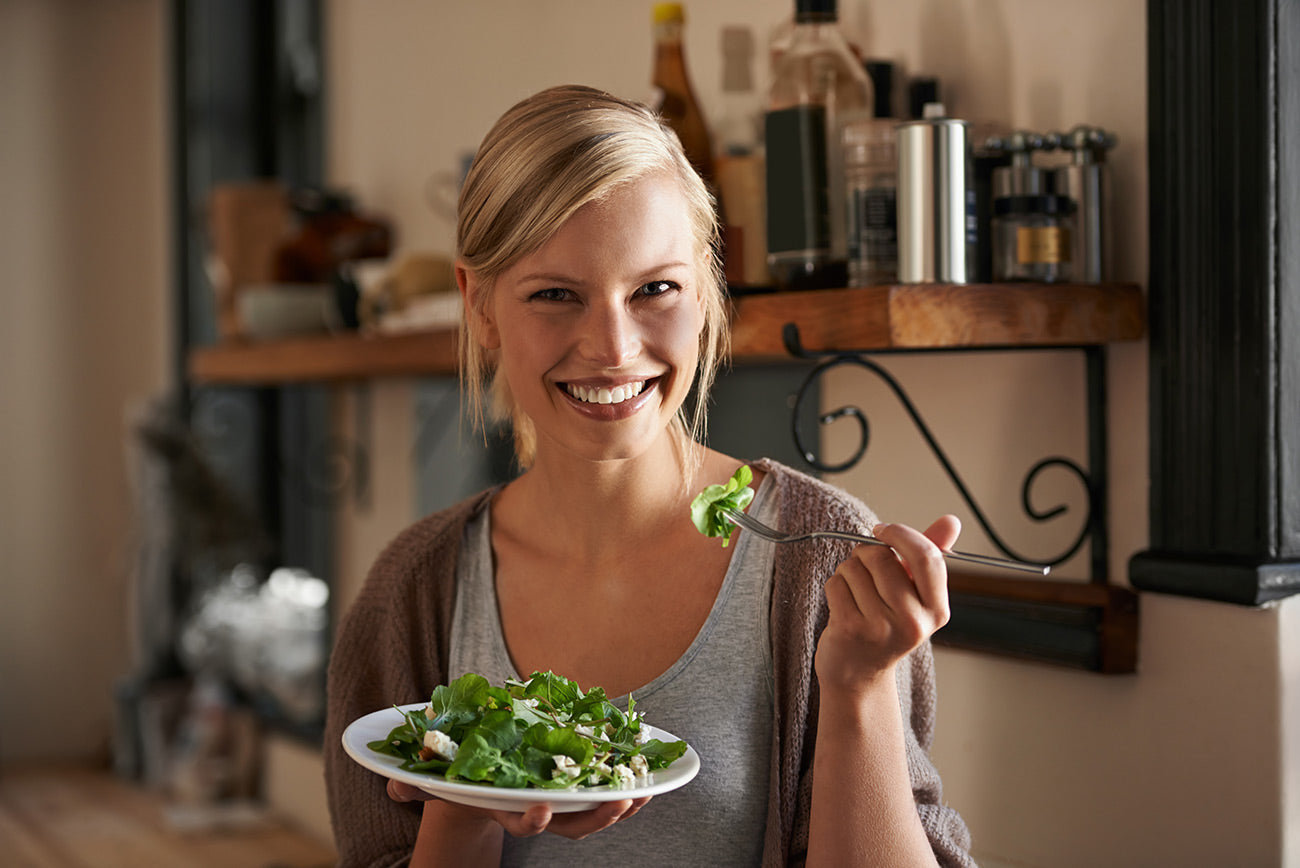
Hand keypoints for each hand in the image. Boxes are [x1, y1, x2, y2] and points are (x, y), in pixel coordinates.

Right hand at [388, 779, 650, 839]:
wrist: (476, 777)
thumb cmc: (454, 774)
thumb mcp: (432, 776)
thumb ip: (412, 782)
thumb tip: (393, 784)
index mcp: (504, 805)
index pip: (521, 820)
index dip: (534, 818)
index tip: (544, 808)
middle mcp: (536, 809)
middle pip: (571, 825)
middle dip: (597, 816)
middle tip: (620, 801)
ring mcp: (559, 803)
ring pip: (594, 813)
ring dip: (622, 804)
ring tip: (646, 790)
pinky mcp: (575, 786)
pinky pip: (605, 792)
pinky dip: (627, 786)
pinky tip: (651, 776)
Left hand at [815, 515, 958, 692]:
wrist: (859, 674)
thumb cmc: (886, 625)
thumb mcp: (914, 594)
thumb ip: (929, 555)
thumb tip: (951, 521)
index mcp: (937, 610)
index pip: (927, 556)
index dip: (900, 534)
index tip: (882, 530)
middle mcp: (914, 622)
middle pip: (882, 556)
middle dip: (866, 553)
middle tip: (865, 571)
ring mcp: (881, 628)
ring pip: (854, 567)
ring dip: (848, 572)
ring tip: (856, 594)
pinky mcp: (851, 630)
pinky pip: (836, 583)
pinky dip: (834, 587)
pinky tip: (842, 606)